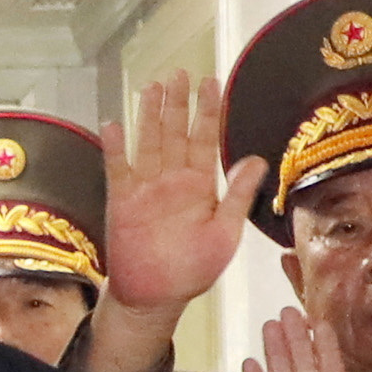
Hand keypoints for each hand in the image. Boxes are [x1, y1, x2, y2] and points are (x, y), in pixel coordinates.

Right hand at [83, 72, 270, 371]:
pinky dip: (116, 148)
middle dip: (178, 103)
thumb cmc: (191, 270)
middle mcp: (172, 180)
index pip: (204, 139)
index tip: (212, 83)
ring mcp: (146, 188)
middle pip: (175, 132)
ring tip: (153, 86)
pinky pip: (118, 168)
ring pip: (148, 141)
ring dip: (150, 115)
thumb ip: (236, 196)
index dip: (208, 111)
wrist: (155, 297)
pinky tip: (114, 124)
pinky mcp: (122, 200)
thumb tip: (257, 161)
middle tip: (181, 73)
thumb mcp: (224, 234)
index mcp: (199, 185)